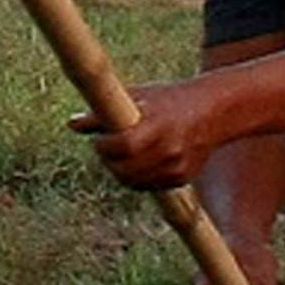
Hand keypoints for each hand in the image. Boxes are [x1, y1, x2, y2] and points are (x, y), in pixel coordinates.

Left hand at [80, 77, 236, 194]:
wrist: (211, 112)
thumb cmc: (169, 100)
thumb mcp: (139, 98)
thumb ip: (106, 112)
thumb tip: (72, 123)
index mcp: (158, 125)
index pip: (124, 146)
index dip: (105, 147)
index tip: (98, 141)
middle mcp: (169, 150)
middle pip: (126, 170)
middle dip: (109, 162)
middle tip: (105, 149)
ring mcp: (177, 168)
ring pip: (135, 183)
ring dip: (121, 172)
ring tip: (119, 155)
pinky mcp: (182, 179)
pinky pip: (150, 186)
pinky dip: (138, 178)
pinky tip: (138, 162)